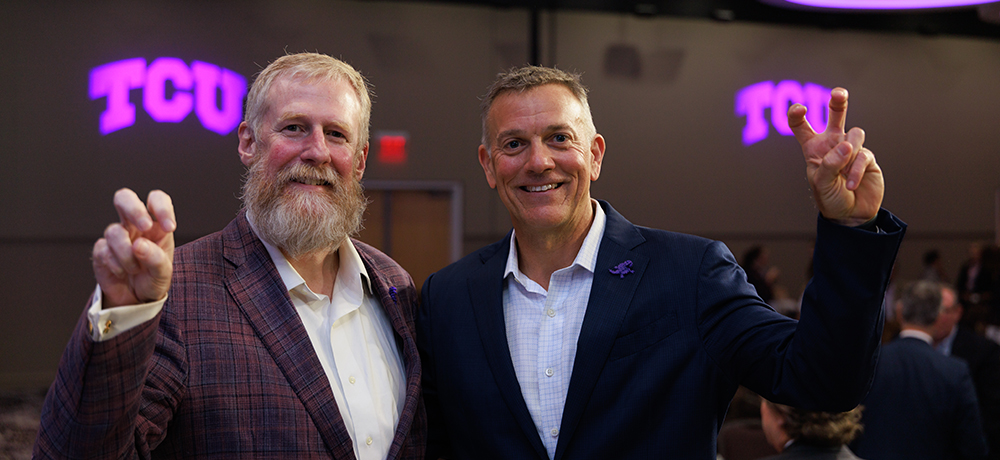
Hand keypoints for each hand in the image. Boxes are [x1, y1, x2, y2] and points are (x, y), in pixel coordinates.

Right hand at [92, 188, 175, 307]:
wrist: (136, 299)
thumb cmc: (153, 279)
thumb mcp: (163, 273)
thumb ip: (155, 258)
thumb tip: (138, 245)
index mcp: (155, 225)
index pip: (156, 199)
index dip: (161, 207)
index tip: (169, 227)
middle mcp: (134, 225)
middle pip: (124, 198)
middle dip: (134, 210)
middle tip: (145, 227)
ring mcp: (116, 236)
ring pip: (114, 231)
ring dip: (126, 253)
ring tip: (134, 270)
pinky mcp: (101, 250)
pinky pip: (103, 250)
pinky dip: (115, 264)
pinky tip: (121, 273)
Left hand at [789, 88, 883, 225]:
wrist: (851, 215)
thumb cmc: (830, 198)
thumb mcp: (821, 183)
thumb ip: (829, 164)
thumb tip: (846, 146)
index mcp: (813, 148)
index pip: (801, 126)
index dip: (797, 115)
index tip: (800, 108)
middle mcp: (833, 144)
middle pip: (836, 114)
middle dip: (838, 101)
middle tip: (838, 93)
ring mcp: (851, 148)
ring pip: (855, 133)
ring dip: (849, 154)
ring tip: (843, 176)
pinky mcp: (867, 157)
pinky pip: (863, 154)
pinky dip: (855, 169)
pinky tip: (850, 184)